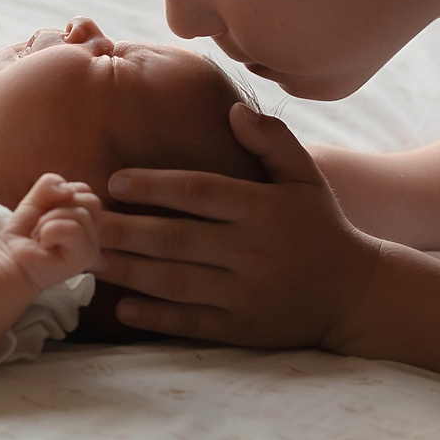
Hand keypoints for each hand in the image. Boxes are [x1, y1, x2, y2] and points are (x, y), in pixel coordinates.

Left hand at [0, 173, 102, 292]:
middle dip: (59, 207)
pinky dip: (51, 231)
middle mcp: (94, 233)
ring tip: (42, 236)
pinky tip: (45, 244)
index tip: (46, 213)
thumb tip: (68, 189)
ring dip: (50, 221)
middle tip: (43, 226)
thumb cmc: (24, 233)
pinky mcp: (85, 258)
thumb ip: (51, 183)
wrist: (10, 261)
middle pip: (91, 201)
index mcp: (87, 218)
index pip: (87, 191)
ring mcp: (92, 247)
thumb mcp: (35, 198)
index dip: (62, 196)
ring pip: (81, 214)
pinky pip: (73, 229)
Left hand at [96, 103, 383, 348]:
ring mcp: (247, 293)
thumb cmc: (321, 227)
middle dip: (126, 230)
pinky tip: (122, 307)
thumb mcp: (306, 177)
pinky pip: (192, 323)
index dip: (155, 185)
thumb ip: (272, 141)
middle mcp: (253, 251)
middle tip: (83, 223)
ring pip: (177, 282)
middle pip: (177, 239)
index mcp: (263, 209)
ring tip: (90, 260)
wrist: (356, 294)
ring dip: (129, 272)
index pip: (200, 192)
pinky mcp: (244, 329)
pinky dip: (156, 317)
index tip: (114, 181)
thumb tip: (233, 110)